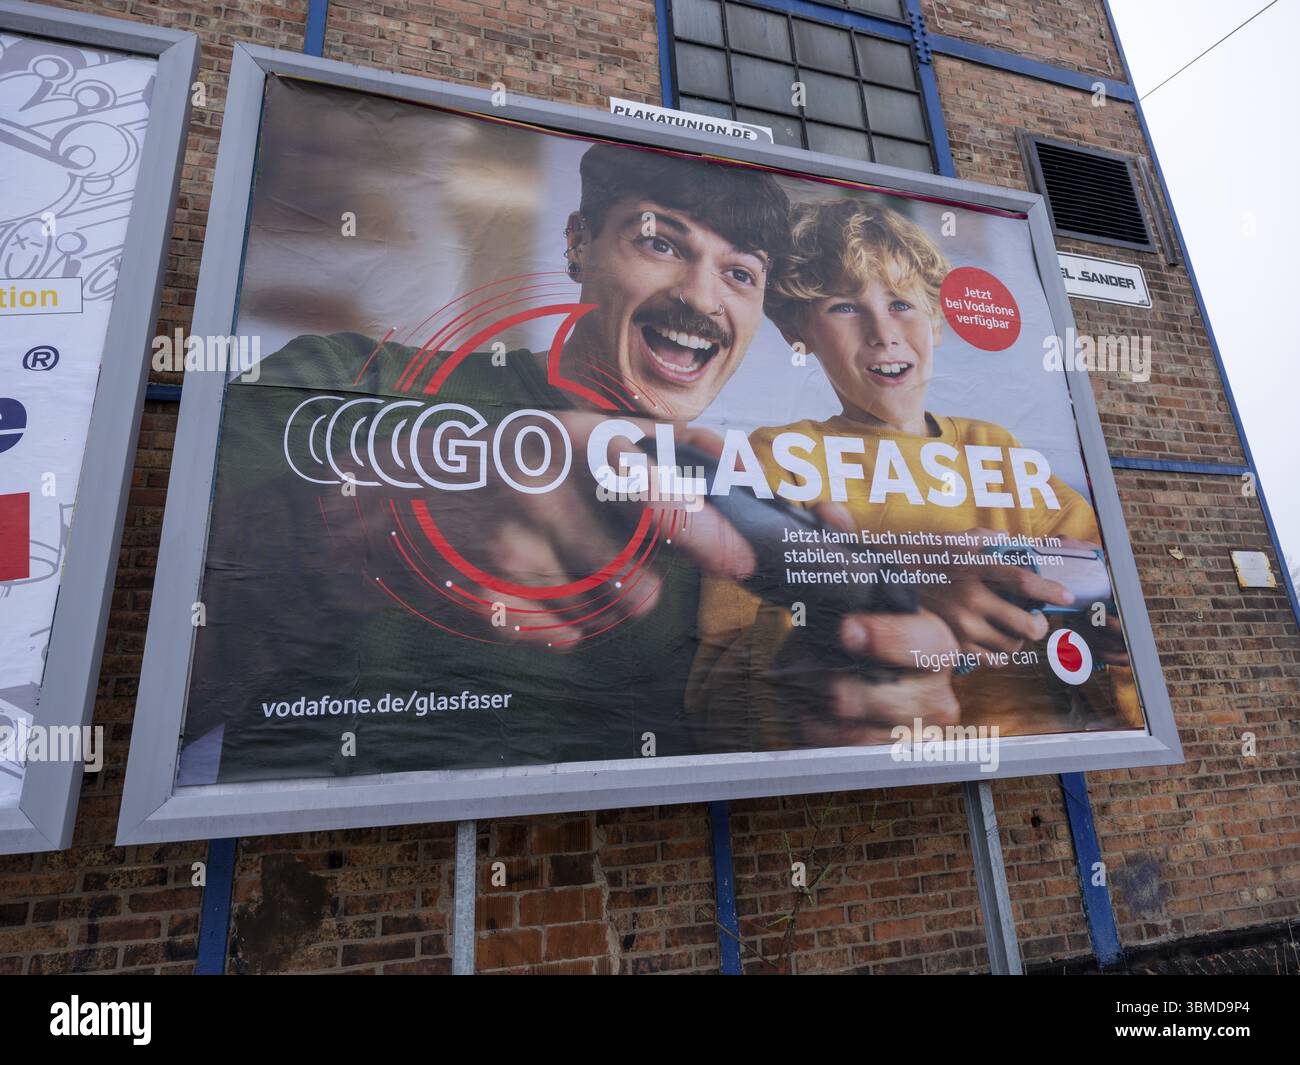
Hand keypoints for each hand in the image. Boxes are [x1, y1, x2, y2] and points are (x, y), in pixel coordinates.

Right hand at [371, 412, 754, 647]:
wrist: (399, 502)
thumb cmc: (508, 465)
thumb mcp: (570, 432)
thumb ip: (649, 447)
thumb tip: (729, 467)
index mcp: (567, 439)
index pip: (655, 496)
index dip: (708, 535)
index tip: (742, 560)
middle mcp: (538, 494)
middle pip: (637, 577)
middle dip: (656, 580)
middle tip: (662, 570)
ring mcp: (509, 555)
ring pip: (609, 611)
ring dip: (610, 597)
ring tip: (571, 562)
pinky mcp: (489, 604)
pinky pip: (568, 634)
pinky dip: (567, 619)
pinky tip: (536, 583)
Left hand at [759, 501, 959, 746]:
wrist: (851, 684)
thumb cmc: (855, 634)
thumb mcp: (853, 592)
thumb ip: (845, 549)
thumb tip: (827, 511)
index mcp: (937, 642)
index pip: (922, 643)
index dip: (884, 638)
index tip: (845, 630)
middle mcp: (938, 689)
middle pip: (878, 694)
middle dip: (826, 675)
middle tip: (797, 661)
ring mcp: (919, 728)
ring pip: (852, 717)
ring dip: (810, 694)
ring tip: (797, 675)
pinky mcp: (892, 756)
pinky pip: (841, 745)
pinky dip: (812, 723)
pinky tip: (803, 705)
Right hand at [919, 527, 1070, 656]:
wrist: (884, 583)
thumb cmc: (921, 558)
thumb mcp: (953, 540)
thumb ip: (985, 538)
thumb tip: (1011, 542)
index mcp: (973, 568)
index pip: (1023, 582)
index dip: (1049, 591)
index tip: (1066, 596)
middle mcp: (970, 598)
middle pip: (1025, 625)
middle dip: (1038, 625)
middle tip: (1034, 620)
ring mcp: (960, 625)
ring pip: (1011, 645)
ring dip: (1018, 640)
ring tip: (1011, 630)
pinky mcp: (951, 644)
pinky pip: (990, 659)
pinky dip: (998, 654)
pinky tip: (993, 642)